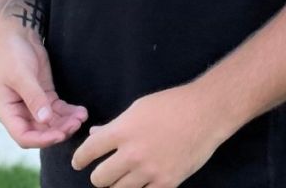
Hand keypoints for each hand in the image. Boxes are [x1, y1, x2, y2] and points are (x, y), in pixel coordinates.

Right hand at [0, 27, 87, 147]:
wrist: (18, 36)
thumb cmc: (12, 55)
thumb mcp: (22, 76)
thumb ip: (34, 97)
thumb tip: (45, 119)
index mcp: (8, 112)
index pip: (24, 136)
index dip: (42, 140)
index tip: (60, 134)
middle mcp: (21, 112)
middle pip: (41, 132)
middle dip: (59, 131)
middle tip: (76, 124)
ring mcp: (34, 105)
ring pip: (52, 122)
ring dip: (67, 123)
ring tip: (81, 117)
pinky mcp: (46, 96)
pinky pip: (59, 110)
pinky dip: (69, 113)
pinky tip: (81, 111)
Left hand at [71, 84, 222, 187]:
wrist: (206, 113)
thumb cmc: (171, 105)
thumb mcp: (138, 108)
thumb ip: (115, 125)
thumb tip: (95, 134)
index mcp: (123, 130)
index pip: (89, 151)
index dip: (80, 159)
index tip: (79, 163)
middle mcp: (132, 154)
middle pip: (100, 179)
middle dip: (99, 176)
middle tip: (105, 172)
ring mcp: (150, 172)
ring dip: (117, 185)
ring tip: (122, 178)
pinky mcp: (167, 183)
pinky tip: (142, 183)